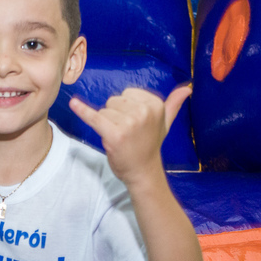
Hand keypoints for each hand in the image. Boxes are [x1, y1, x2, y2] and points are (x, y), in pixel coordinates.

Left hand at [68, 83, 191, 185]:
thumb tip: (187, 88)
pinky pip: (94, 118)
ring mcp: (130, 123)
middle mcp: (144, 111)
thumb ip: (173, 104)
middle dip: (115, 116)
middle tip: (127, 133)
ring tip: (119, 138)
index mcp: (156, 104)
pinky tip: (73, 104)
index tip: (135, 124)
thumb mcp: (165, 124)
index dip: (126, 108)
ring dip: (106, 124)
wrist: (143, 172)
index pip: (127, 94)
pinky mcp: (114, 134)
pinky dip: (82, 111)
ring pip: (104, 111)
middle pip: (113, 101)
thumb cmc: (150, 146)